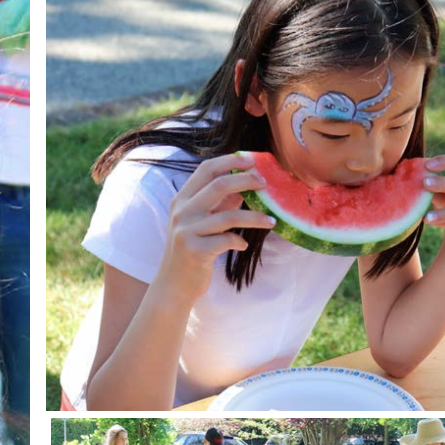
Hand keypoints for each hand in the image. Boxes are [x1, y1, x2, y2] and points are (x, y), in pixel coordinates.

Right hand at [159, 153, 276, 281]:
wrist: (172, 284)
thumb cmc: (191, 249)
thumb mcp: (200, 222)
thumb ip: (218, 204)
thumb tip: (244, 187)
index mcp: (182, 199)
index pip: (206, 169)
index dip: (230, 161)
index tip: (252, 160)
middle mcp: (182, 211)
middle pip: (219, 185)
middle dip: (246, 180)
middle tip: (265, 184)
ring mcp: (187, 230)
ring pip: (229, 215)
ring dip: (255, 217)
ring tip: (271, 221)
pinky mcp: (195, 251)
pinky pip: (227, 240)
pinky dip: (240, 241)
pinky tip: (243, 245)